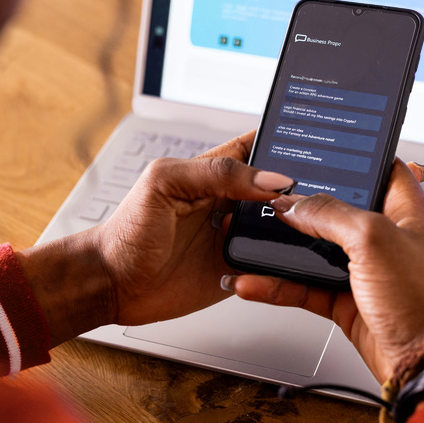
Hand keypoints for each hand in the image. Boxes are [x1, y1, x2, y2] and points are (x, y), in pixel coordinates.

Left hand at [17, 131, 295, 344]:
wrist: (111, 283)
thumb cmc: (127, 229)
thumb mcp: (165, 183)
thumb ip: (216, 173)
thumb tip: (268, 179)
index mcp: (213, 171)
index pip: (257, 146)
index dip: (282, 140)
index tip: (308, 142)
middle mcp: (229, 203)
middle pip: (278, 188)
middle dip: (299, 188)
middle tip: (312, 193)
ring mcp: (235, 236)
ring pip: (282, 226)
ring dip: (296, 227)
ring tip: (303, 226)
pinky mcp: (239, 270)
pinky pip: (272, 265)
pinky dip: (283, 262)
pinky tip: (282, 259)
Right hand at [226, 159, 423, 382]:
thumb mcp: (375, 240)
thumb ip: (330, 214)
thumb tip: (295, 204)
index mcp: (407, 211)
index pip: (380, 169)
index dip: (351, 159)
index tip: (318, 152)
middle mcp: (387, 238)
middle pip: (339, 210)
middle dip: (304, 204)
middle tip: (273, 196)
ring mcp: (368, 271)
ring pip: (318, 250)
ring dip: (285, 247)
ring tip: (254, 238)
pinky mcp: (350, 302)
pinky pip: (308, 286)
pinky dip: (282, 284)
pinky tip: (258, 281)